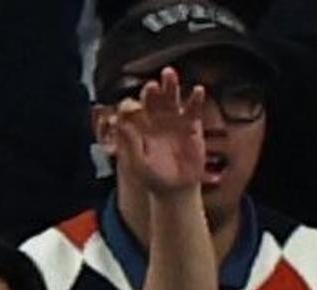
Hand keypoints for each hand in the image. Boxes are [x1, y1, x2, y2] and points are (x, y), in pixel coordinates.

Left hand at [103, 65, 209, 196]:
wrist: (175, 189)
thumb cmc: (153, 177)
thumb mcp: (137, 164)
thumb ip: (129, 143)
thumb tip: (118, 122)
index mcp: (138, 125)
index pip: (133, 109)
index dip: (132, 106)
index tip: (132, 109)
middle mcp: (155, 118)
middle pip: (152, 98)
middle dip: (151, 91)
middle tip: (151, 86)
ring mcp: (174, 120)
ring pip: (172, 98)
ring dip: (170, 85)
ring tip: (169, 74)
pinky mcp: (192, 126)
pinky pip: (193, 110)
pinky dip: (196, 100)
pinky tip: (198, 91)